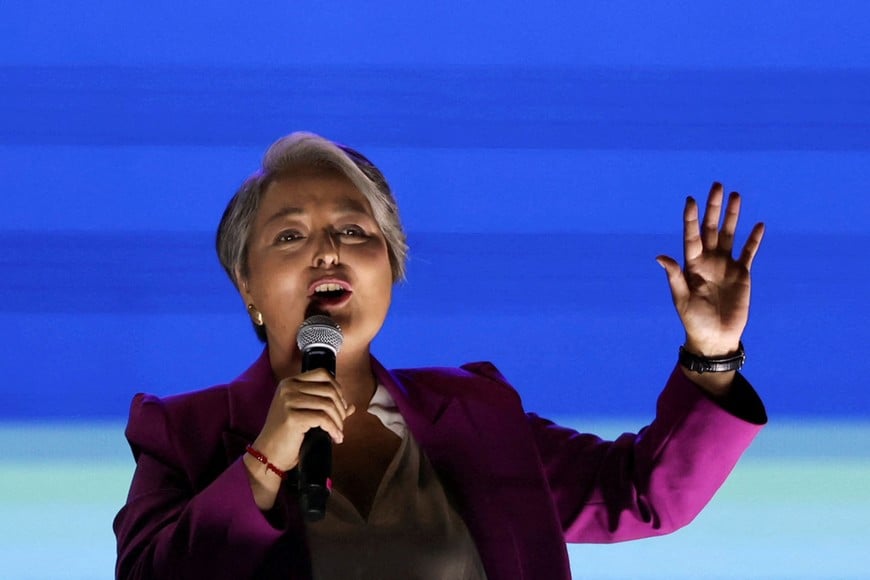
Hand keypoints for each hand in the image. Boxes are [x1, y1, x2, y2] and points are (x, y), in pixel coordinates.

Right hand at [243, 368, 354, 508]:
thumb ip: (327, 408)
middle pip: (328, 389)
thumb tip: (351, 406)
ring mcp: (288, 400)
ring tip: (338, 432)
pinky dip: (333, 429)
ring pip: (328, 404)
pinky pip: (323, 419)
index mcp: (290, 382)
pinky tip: (335, 438)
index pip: (322, 374)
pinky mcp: (292, 416)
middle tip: (341, 423)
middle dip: (340, 408)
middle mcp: (288, 387)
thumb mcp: (306, 416)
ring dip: (338, 420)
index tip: (340, 405)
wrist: (268, 454)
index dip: (337, 388)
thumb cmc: (287, 436)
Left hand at [656, 182, 764, 357]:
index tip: (690, 199)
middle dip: (714, 207)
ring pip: (731, 235)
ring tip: (736, 195)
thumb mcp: (681, 298)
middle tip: (717, 185)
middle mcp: (709, 260)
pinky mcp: (742, 274)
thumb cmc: (693, 320)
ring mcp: (726, 266)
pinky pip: (749, 253)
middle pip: (712, 228)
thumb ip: (674, 276)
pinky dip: (754, 240)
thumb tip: (660, 256)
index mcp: (692, 264)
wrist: (714, 338)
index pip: (691, 235)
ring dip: (734, 216)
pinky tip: (758, 225)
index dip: (690, 218)